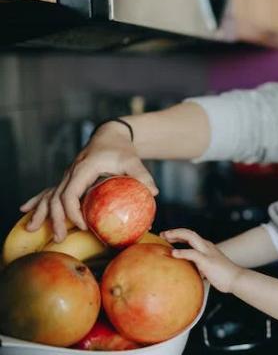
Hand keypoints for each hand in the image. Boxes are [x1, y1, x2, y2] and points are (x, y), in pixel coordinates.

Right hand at [20, 122, 157, 241]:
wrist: (110, 135)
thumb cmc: (122, 149)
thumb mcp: (133, 160)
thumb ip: (142, 175)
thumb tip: (154, 192)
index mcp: (84, 168)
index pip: (71, 192)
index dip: (74, 211)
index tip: (83, 225)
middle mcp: (72, 172)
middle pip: (56, 198)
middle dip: (56, 219)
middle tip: (60, 238)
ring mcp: (68, 175)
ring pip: (50, 196)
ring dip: (45, 214)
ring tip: (39, 231)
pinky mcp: (69, 179)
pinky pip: (50, 191)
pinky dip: (39, 201)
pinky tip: (26, 210)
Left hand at [160, 228, 243, 293]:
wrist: (236, 279)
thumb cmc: (223, 276)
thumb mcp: (208, 269)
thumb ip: (199, 268)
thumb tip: (188, 275)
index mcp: (207, 247)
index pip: (191, 236)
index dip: (178, 235)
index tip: (167, 237)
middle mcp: (206, 246)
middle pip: (189, 233)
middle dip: (175, 231)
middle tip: (162, 234)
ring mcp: (207, 252)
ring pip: (191, 236)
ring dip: (176, 234)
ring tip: (165, 236)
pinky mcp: (207, 261)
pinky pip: (192, 253)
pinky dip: (182, 252)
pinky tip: (173, 253)